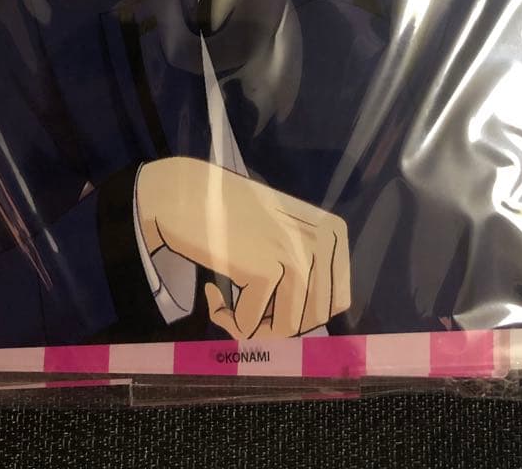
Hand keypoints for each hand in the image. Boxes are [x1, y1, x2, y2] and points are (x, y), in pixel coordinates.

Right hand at [136, 157, 350, 338]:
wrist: (185, 193)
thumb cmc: (230, 215)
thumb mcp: (284, 233)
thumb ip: (306, 267)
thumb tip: (309, 323)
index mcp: (333, 233)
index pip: (336, 302)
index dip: (300, 313)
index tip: (269, 300)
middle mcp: (323, 243)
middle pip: (312, 319)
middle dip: (275, 324)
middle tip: (244, 306)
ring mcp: (295, 256)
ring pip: (286, 328)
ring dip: (252, 326)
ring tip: (227, 301)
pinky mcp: (265, 270)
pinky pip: (250, 325)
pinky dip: (227, 319)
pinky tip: (212, 291)